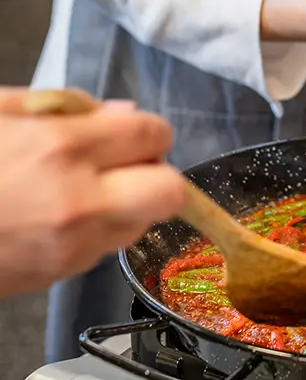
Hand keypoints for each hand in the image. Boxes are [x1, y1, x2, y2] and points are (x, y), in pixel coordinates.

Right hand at [0, 88, 185, 296]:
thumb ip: (62, 107)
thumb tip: (119, 112)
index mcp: (60, 147)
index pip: (152, 134)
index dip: (148, 132)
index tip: (133, 134)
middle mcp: (79, 200)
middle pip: (171, 191)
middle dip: (158, 173)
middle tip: (128, 165)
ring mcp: (75, 243)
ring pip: (145, 223)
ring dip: (132, 203)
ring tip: (89, 189)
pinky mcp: (65, 273)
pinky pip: (110, 246)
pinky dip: (103, 228)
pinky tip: (65, 215)